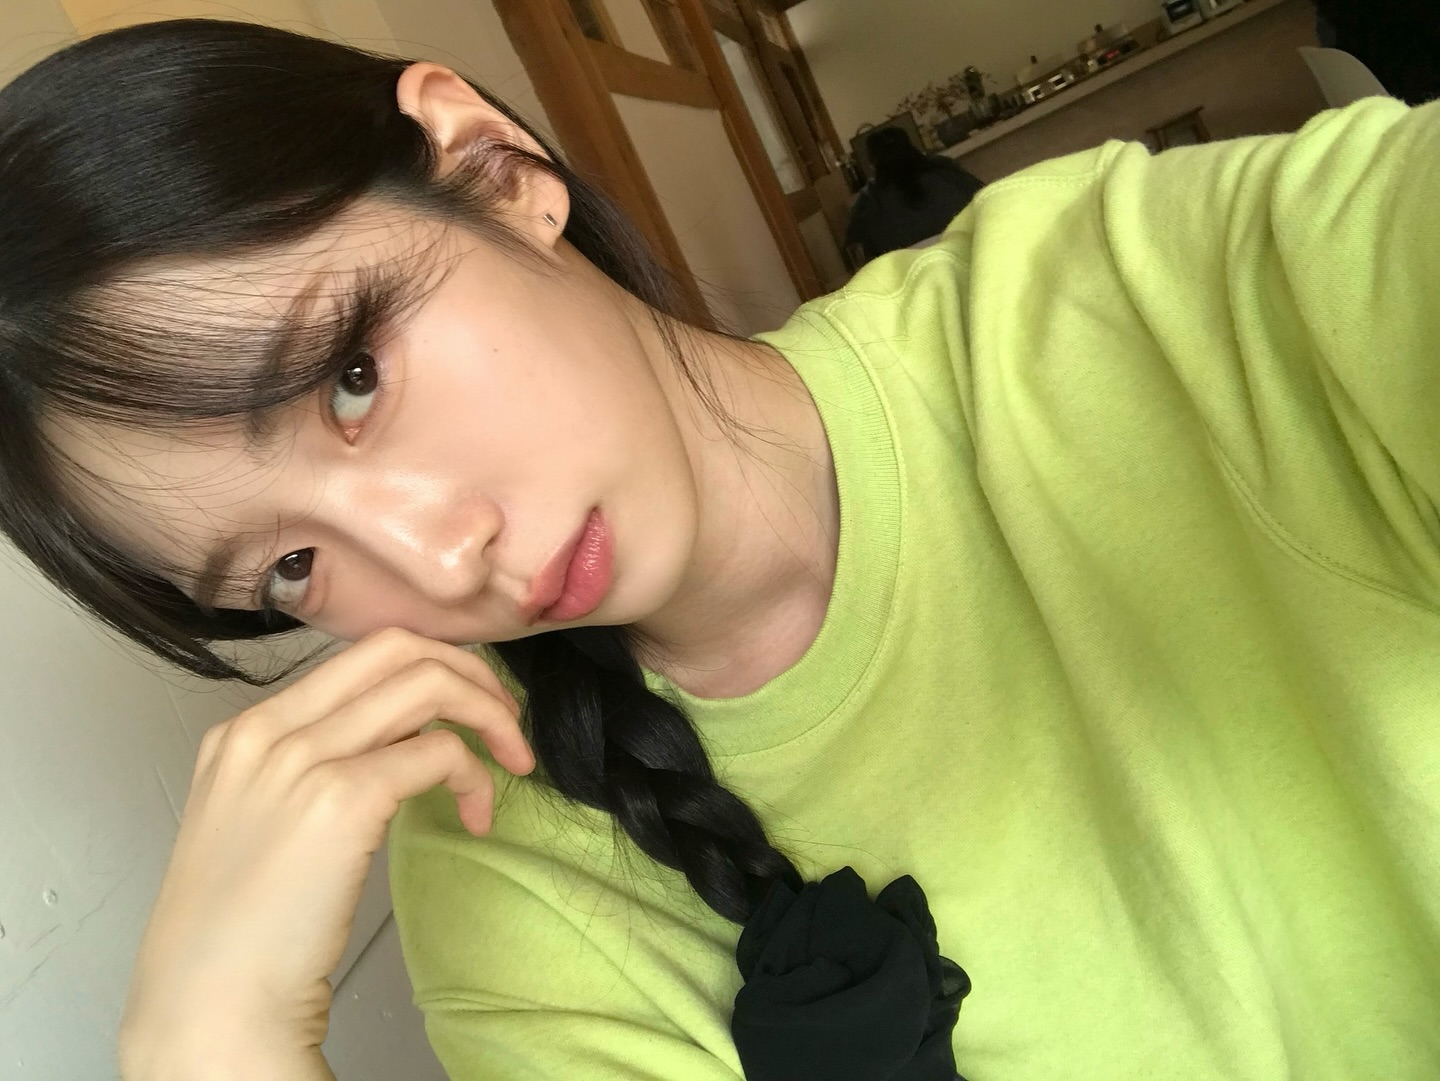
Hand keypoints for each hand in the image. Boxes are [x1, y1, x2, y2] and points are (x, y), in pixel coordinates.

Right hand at [118, 628, 532, 1080]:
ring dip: (489, 715)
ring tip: (512, 760)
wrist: (211, 998)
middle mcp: (269, 730)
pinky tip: (477, 815)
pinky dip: (476, 774)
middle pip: (398, 647)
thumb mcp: (259, 819)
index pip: (359, 654)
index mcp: (244, 730)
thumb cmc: (242, 929)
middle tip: (506, 719)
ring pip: (429, 683)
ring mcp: (302, 759)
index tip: (465, 707)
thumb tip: (405, 734)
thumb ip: (315, 765)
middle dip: (469, 673)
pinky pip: (439, 751)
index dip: (430, 668)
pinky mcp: (341, 799)